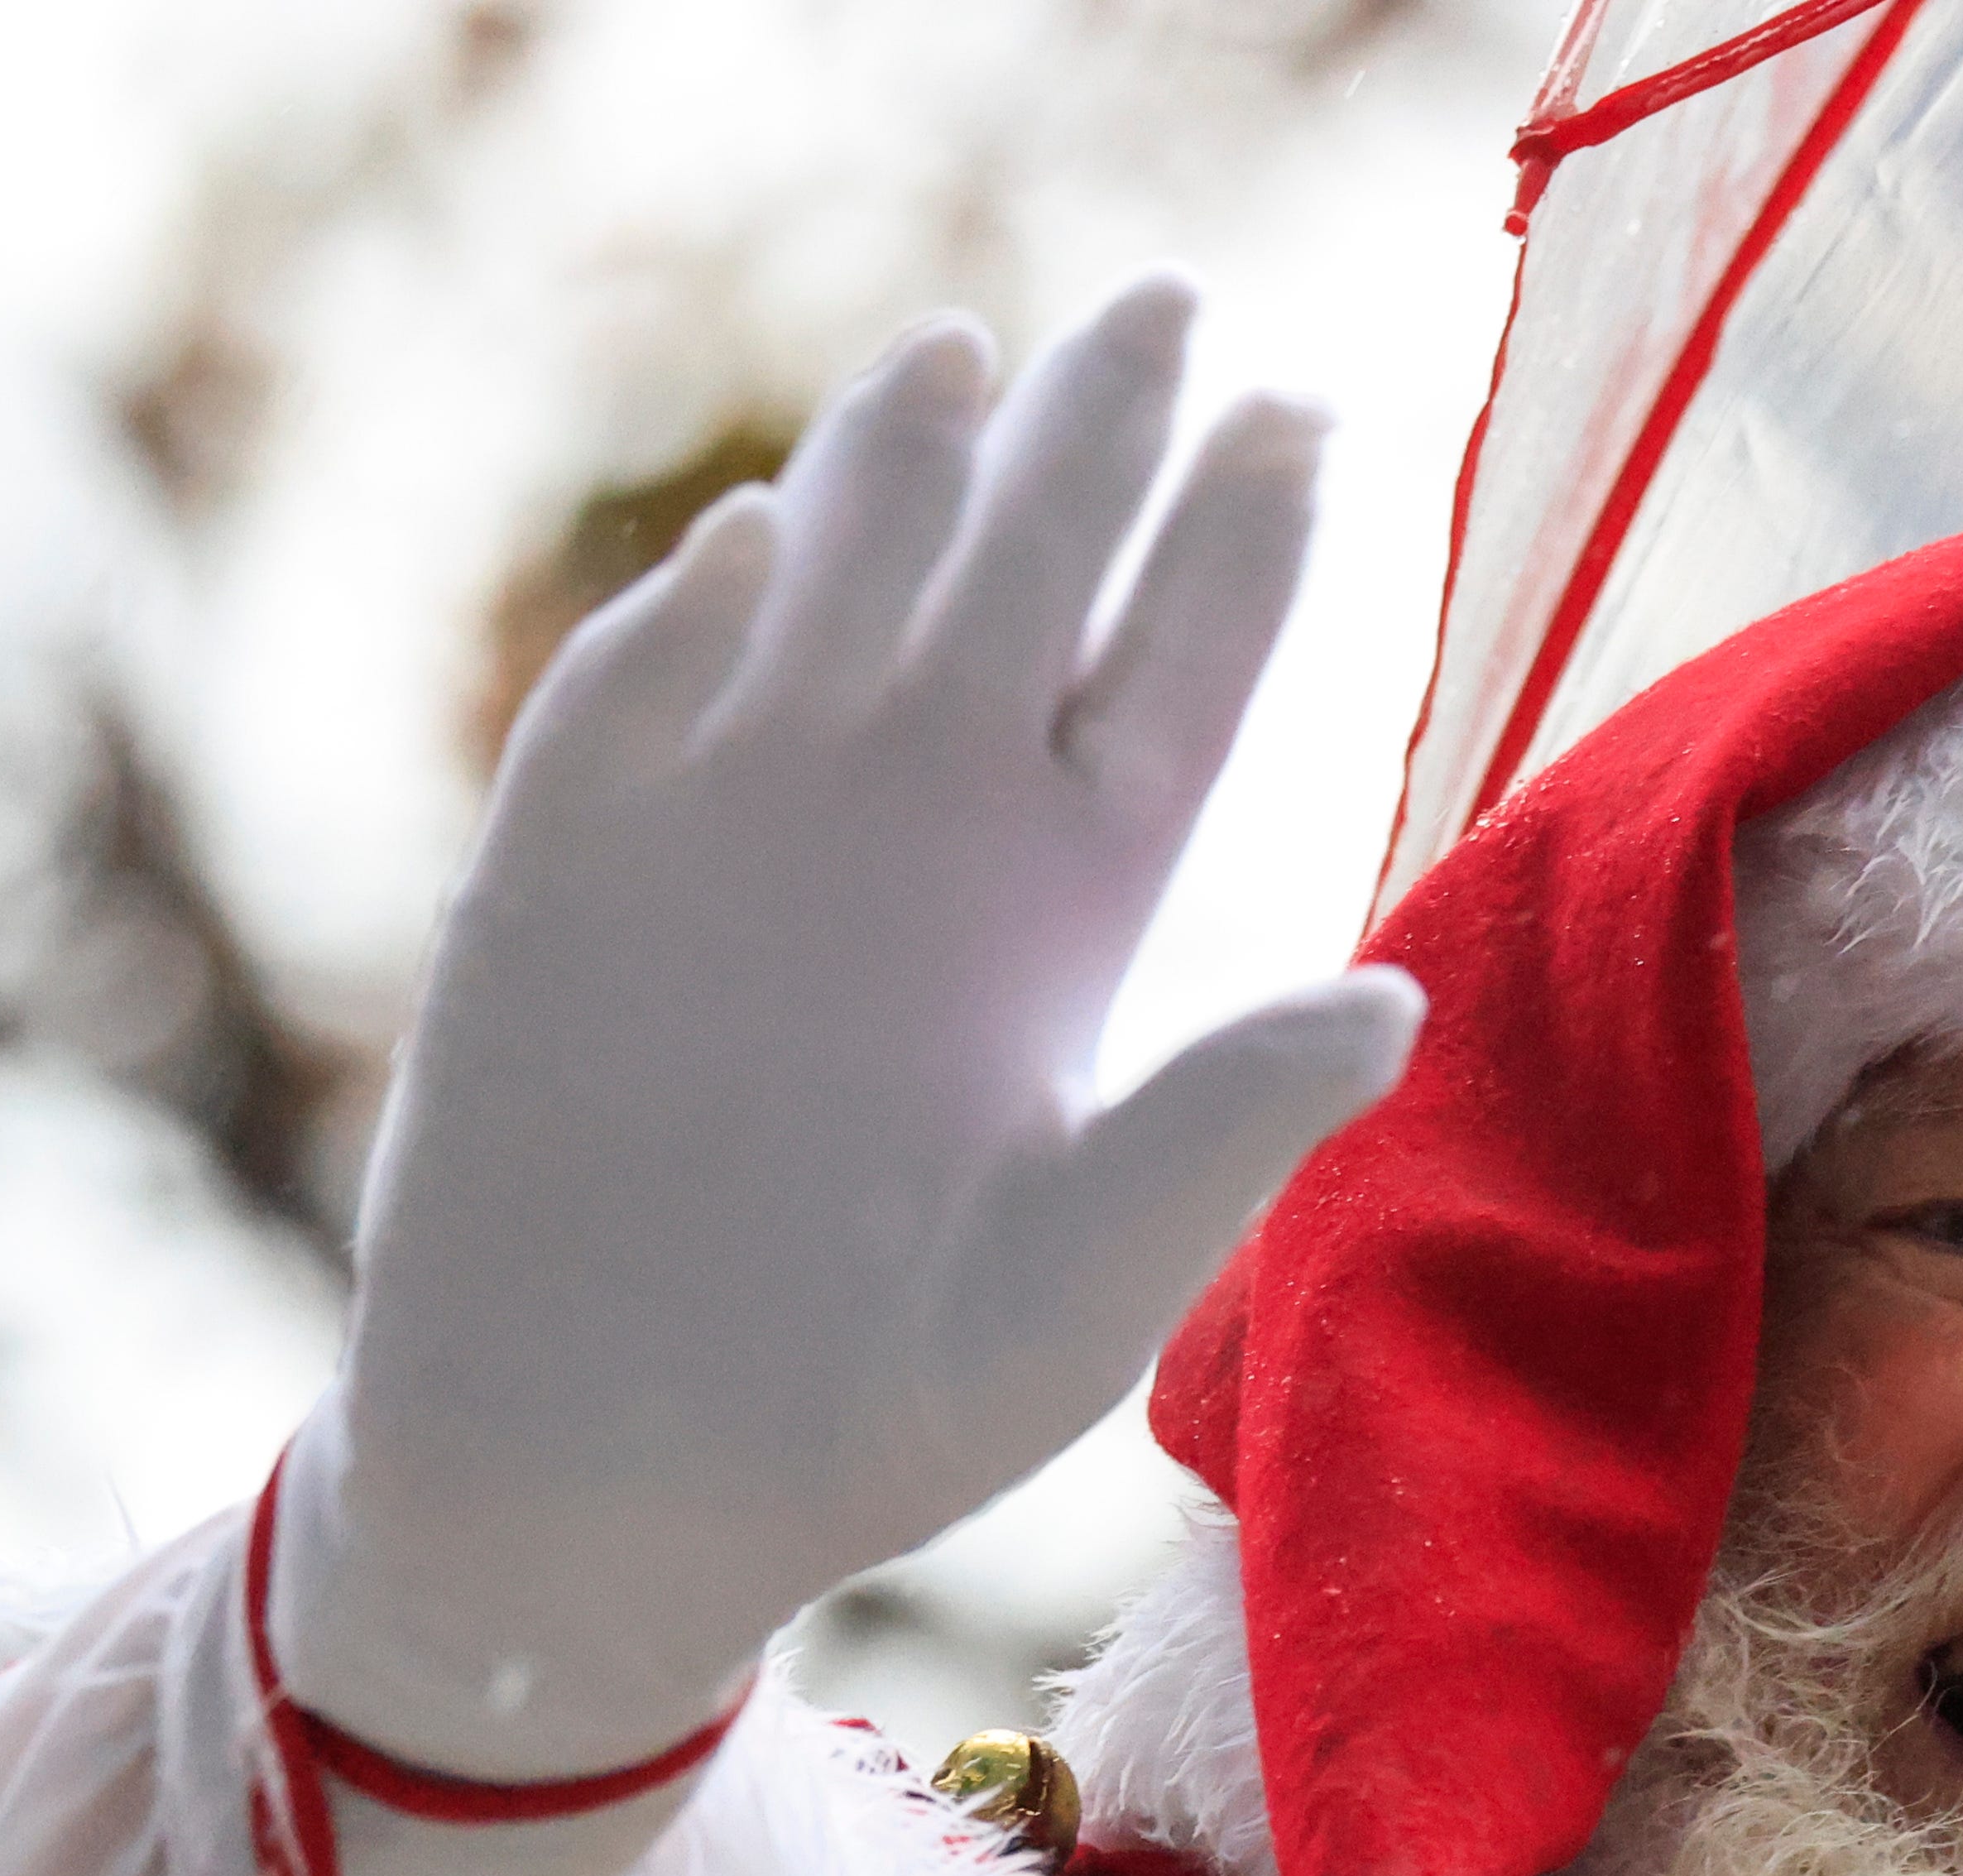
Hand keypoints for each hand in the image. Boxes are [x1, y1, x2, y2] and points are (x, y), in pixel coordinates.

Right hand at [278, 276, 1422, 1776]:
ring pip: (830, 581)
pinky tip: (733, 554)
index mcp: (1064, 911)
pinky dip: (673, 624)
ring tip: (962, 359)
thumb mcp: (1075, 1292)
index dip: (1241, 539)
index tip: (1302, 408)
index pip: (1178, 672)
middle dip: (1092, 432)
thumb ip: (1218, 1134)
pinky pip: (625, 698)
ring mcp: (737, 832)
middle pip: (1026, 573)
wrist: (600, 1486)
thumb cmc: (862, 1420)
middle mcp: (916, 834)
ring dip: (887, 471)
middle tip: (1162, 302)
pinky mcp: (565, 871)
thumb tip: (1397, 1003)